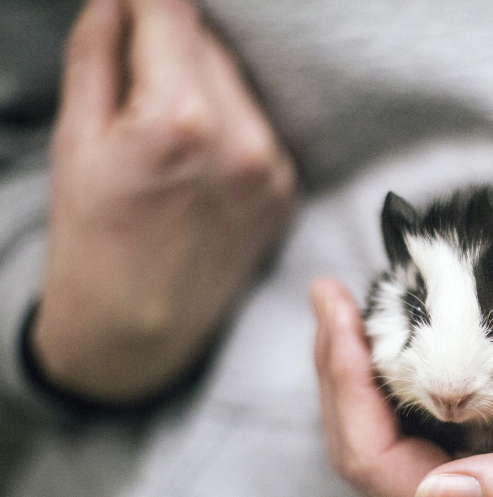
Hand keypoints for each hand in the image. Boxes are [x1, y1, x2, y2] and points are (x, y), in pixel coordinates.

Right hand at [32, 0, 296, 403]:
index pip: (174, 11)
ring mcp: (273, 170)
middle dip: (170, 39)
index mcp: (182, 120)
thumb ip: (100, 53)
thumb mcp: (76, 139)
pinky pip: (257, 127)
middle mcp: (243, 140)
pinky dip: (228, 122)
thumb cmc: (92, 243)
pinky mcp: (286, 192)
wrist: (137, 336)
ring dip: (202, 81)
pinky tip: (194, 157)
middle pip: (210, 44)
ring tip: (161, 126)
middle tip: (132, 67)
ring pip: (238, 84)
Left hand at [312, 278, 492, 496]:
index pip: (378, 464)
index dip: (343, 390)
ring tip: (350, 314)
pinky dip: (398, 387)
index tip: (335, 312)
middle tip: (330, 297)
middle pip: (368, 455)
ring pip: (388, 446)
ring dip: (360, 379)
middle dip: (337, 375)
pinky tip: (401, 348)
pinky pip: (423, 436)